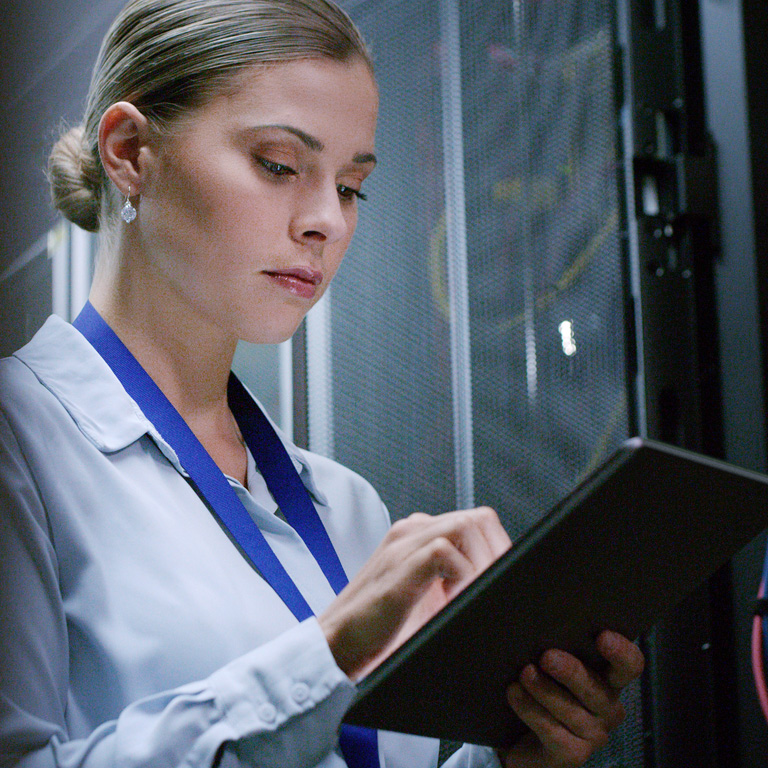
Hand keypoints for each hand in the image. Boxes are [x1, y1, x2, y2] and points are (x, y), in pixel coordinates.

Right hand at [319, 507, 510, 679]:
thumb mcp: (423, 599)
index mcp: (417, 536)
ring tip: (472, 596)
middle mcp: (411, 532)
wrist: (334, 646)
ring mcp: (403, 544)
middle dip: (497, 554)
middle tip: (493, 589)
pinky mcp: (399, 563)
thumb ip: (450, 582)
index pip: (477, 523)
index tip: (502, 582)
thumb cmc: (378, 629)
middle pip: (479, 519)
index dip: (497, 550)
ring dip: (481, 564)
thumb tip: (496, 586)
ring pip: (466, 526)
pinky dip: (461, 577)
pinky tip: (452, 602)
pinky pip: (445, 551)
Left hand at [504, 631, 643, 767]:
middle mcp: (607, 709)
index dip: (621, 652)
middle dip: (572, 672)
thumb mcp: (553, 665)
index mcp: (609, 681)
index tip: (602, 636)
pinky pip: (553, 732)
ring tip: (524, 674)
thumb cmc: (542, 689)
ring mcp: (592, 735)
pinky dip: (531, 710)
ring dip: (545, 690)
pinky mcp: (571, 755)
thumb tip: (541, 622)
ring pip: (571, 712)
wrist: (522, 737)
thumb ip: (558, 647)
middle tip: (547, 656)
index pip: (630, 666)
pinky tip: (515, 693)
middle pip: (598, 690)